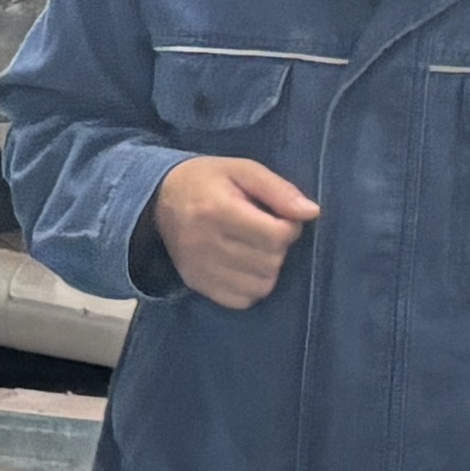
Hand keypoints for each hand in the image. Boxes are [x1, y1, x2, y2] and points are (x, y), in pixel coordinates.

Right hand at [149, 152, 319, 308]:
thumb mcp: (242, 170)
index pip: (275, 236)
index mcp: (217, 210)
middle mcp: (205, 243)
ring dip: (267, 268)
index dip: (289, 227)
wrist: (157, 198)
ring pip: (261, 285)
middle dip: (278, 247)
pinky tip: (244, 267)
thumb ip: (278, 189)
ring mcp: (199, 268)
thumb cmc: (207, 180)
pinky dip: (251, 286)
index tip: (280, 218)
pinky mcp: (196, 284)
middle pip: (271, 262)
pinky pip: (242, 300)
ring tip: (255, 249)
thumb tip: (311, 213)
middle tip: (265, 232)